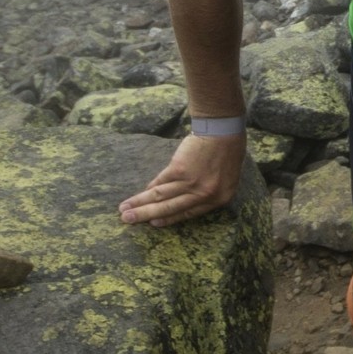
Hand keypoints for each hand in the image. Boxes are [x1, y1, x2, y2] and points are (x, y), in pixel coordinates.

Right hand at [118, 134, 245, 226]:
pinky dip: (149, 187)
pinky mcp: (179, 170)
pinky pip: (160, 181)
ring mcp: (191, 183)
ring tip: (124, 211)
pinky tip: (139, 193)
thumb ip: (207, 191)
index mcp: (219, 199)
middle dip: (147, 215)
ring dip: (140, 204)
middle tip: (129, 221)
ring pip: (161, 197)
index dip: (169, 219)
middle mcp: (205, 195)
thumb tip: (183, 198)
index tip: (154, 223)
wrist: (223, 130)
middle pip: (171, 208)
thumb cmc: (228, 151)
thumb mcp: (225, 178)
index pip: (189, 213)